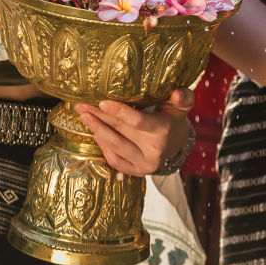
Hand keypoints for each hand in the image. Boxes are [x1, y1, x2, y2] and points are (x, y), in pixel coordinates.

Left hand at [75, 87, 193, 176]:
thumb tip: (178, 92)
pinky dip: (104, 148)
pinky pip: (116, 161)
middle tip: (82, 106)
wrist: (177, 144)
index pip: (137, 122)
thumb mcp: (181, 106)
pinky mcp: (138, 172)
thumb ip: (183, 98)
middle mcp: (154, 150)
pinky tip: (96, 134)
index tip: (101, 102)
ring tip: (85, 118)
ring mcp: (145, 164)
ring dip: (98, 131)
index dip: (119, 112)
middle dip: (100, 117)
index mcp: (163, 131)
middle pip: (121, 131)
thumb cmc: (174, 119)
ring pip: (116, 147)